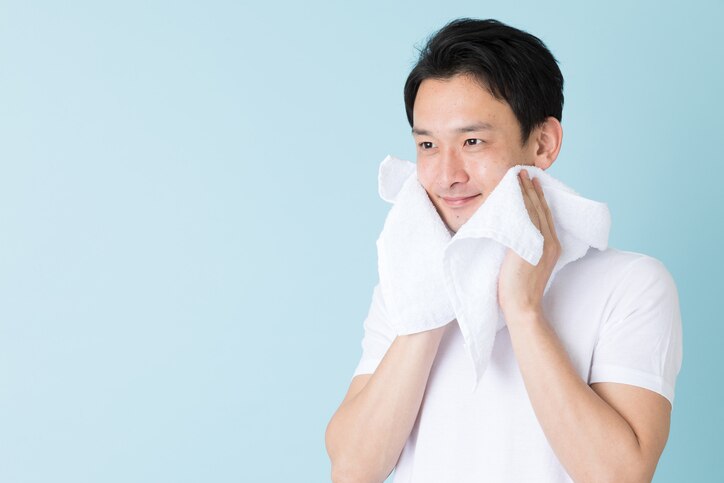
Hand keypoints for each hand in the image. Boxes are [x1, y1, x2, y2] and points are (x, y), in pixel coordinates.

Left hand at [497, 169, 560, 321]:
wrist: (524, 307)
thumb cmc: (521, 292)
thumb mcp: (528, 266)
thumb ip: (527, 250)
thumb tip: (514, 239)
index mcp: (552, 247)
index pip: (546, 216)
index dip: (539, 199)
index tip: (533, 184)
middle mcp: (550, 242)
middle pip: (541, 208)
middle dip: (532, 189)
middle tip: (524, 172)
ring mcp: (540, 243)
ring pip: (533, 209)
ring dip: (525, 191)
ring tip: (518, 176)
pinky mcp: (528, 245)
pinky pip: (524, 218)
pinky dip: (519, 203)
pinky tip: (513, 192)